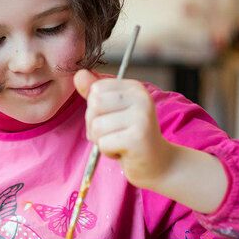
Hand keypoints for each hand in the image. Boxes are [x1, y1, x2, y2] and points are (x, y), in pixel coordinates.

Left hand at [74, 69, 175, 187]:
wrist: (159, 164)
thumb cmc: (131, 137)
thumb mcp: (112, 112)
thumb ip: (96, 93)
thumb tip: (78, 74)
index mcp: (134, 87)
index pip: (95, 90)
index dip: (96, 110)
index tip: (113, 120)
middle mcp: (141, 97)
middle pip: (94, 106)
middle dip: (95, 125)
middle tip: (114, 134)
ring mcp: (141, 117)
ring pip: (96, 126)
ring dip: (102, 141)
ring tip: (120, 143)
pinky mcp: (138, 138)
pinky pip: (103, 143)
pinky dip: (108, 152)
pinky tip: (124, 152)